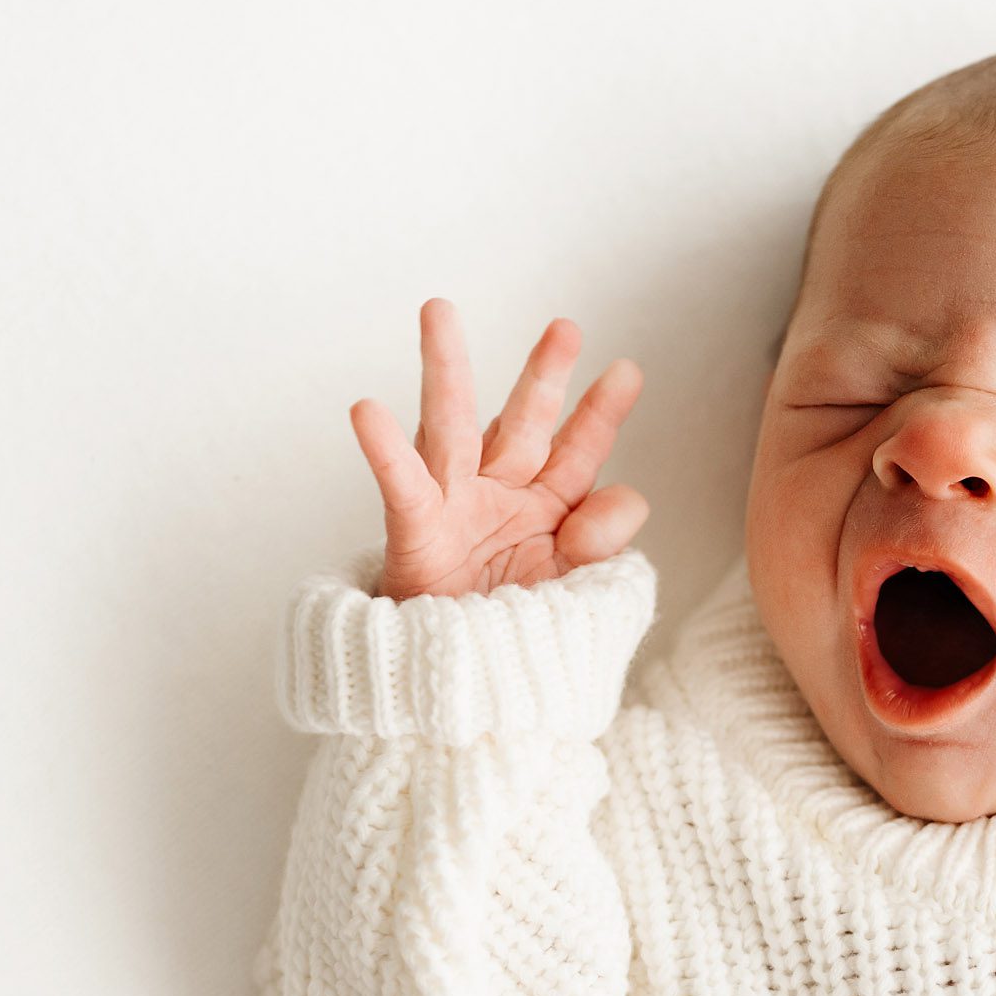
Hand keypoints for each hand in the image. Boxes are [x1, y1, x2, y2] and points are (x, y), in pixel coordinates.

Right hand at [349, 298, 649, 598]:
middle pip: (524, 425)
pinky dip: (385, 451)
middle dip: (543, 378)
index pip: (580, 450)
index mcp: (547, 503)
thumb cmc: (518, 624)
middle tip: (564, 328)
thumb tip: (626, 495)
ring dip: (447, 371)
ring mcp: (456, 506)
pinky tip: (367, 409)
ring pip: (451, 429)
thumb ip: (601, 539)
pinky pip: (401, 486)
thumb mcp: (574, 583)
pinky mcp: (416, 533)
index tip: (627, 370)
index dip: (601, 413)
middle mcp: (501, 492)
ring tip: (439, 313)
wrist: (466, 681)